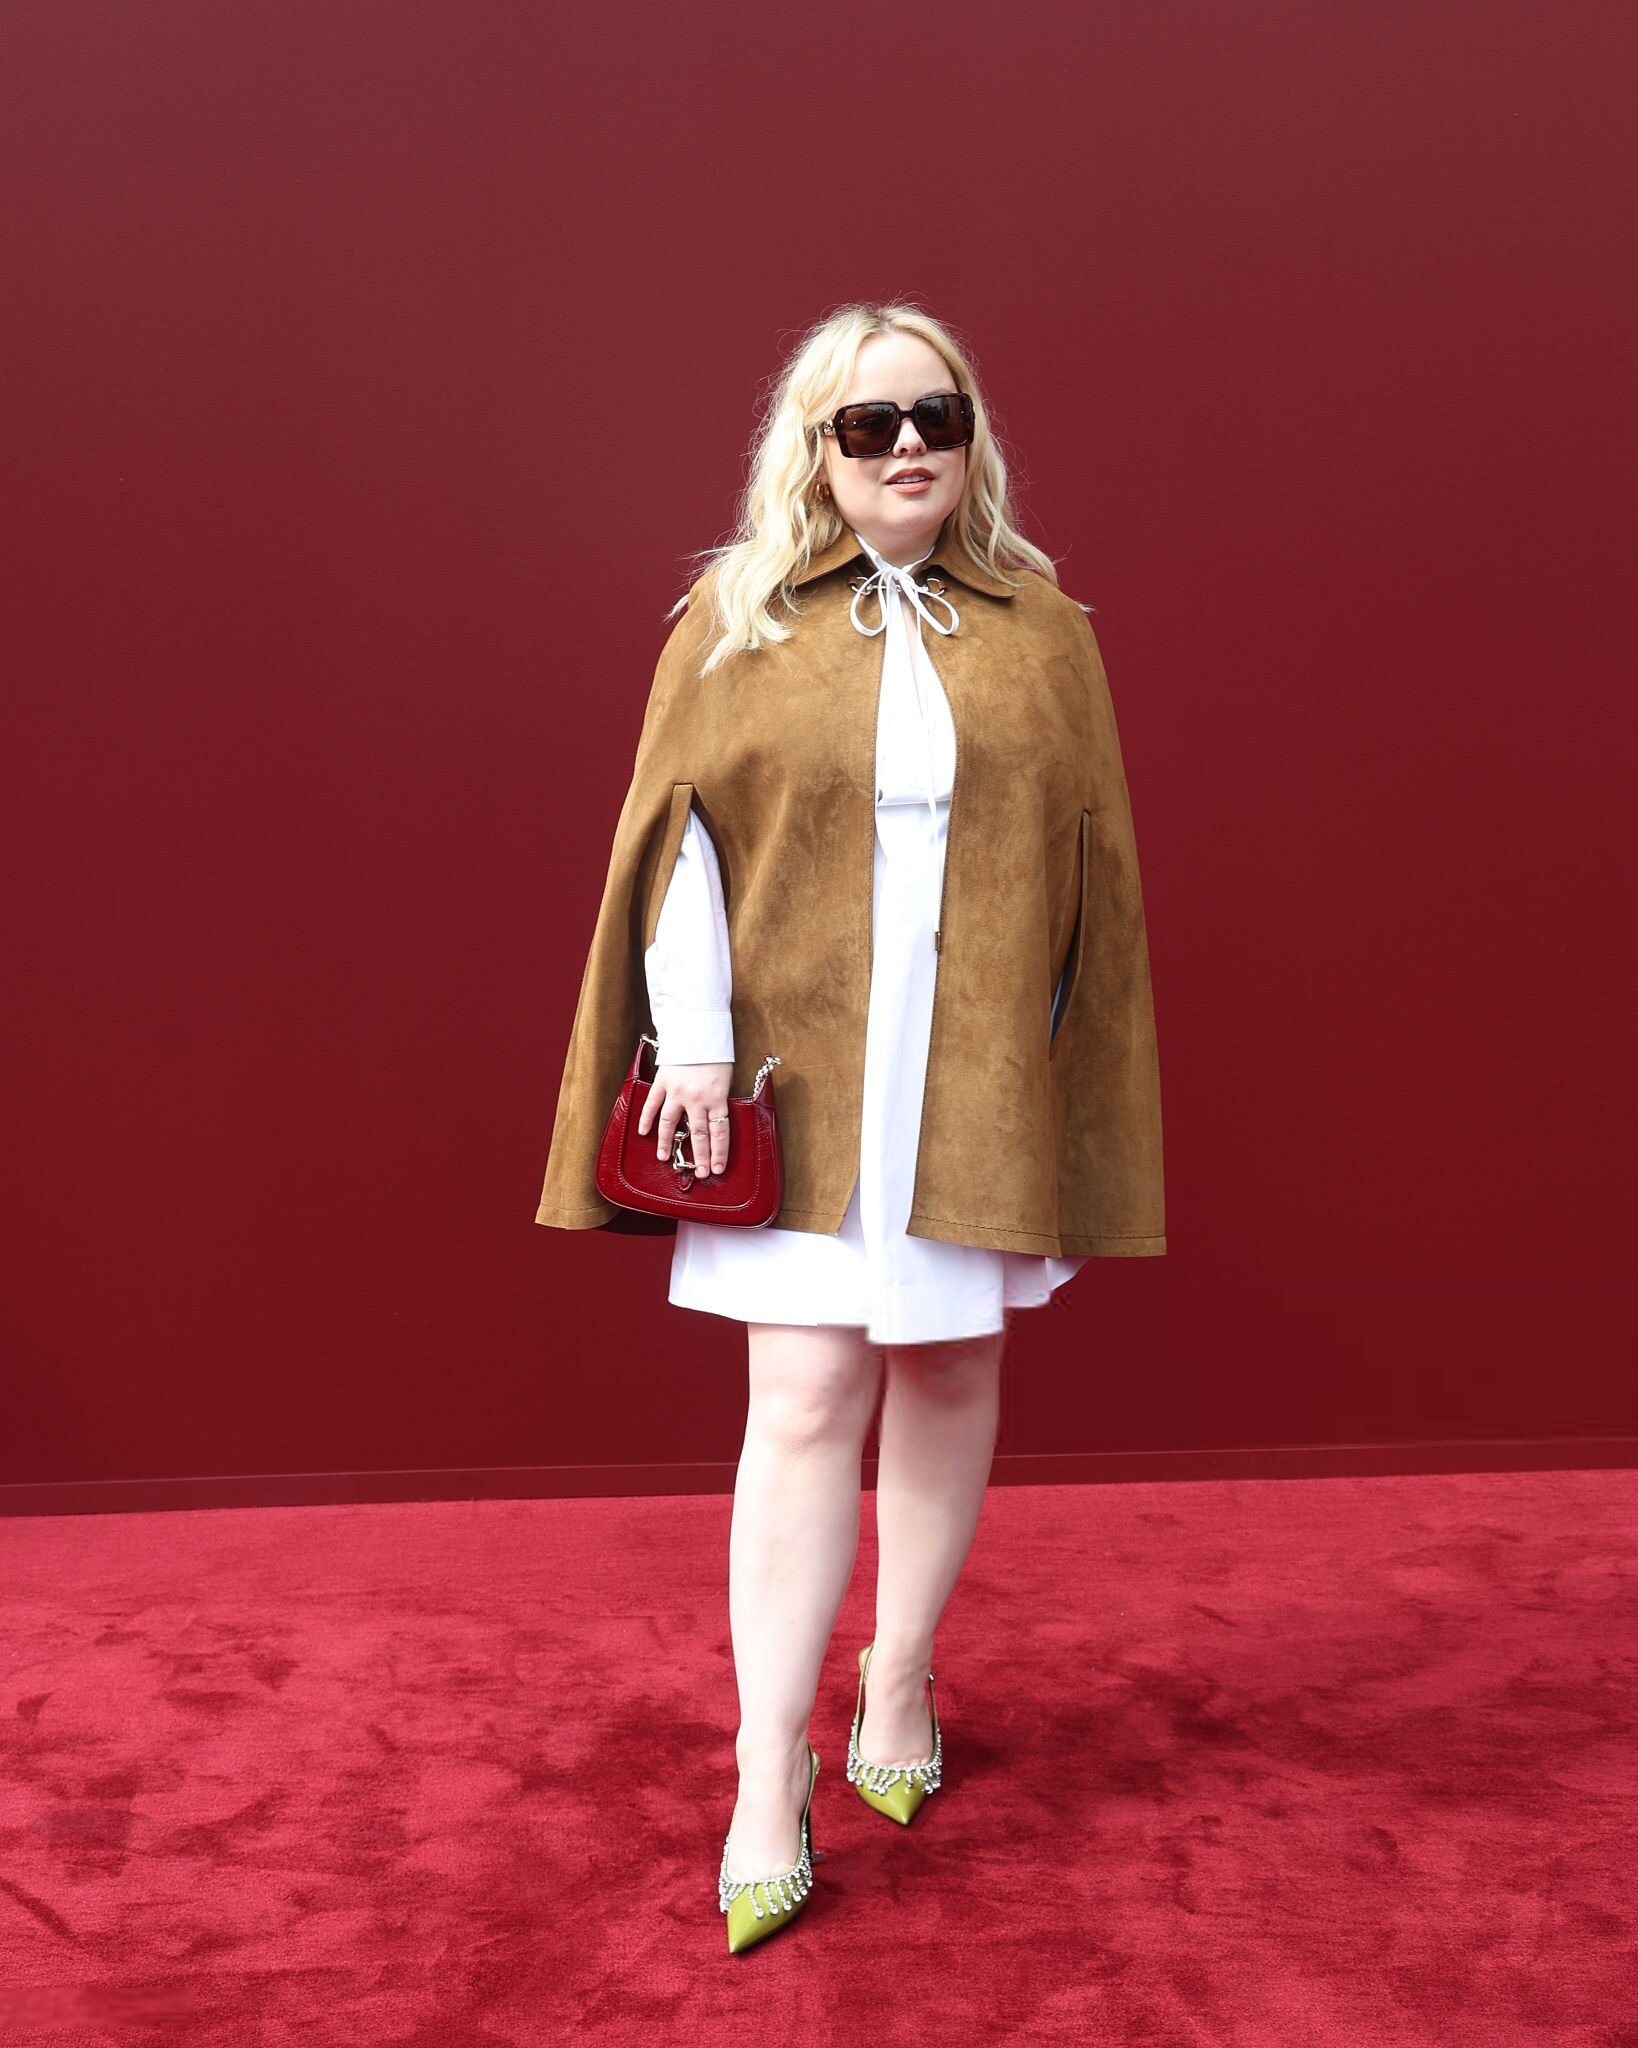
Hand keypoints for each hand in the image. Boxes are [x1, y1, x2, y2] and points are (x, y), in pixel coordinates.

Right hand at [637, 1061, 733, 1178]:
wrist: (699, 1030)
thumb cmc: (716, 1055)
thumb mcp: (726, 1080)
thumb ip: (718, 1102)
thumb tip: (714, 1123)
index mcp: (717, 1098)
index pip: (719, 1132)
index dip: (719, 1153)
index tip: (717, 1169)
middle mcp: (697, 1099)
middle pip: (698, 1134)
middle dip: (699, 1156)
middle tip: (699, 1173)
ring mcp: (677, 1092)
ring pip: (670, 1124)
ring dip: (666, 1143)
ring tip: (664, 1158)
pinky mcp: (662, 1083)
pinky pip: (653, 1104)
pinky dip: (647, 1119)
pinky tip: (644, 1132)